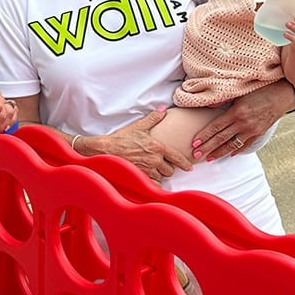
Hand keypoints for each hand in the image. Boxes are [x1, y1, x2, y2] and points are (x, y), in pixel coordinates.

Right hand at [78, 108, 192, 182]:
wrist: (105, 150)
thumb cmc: (120, 139)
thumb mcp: (138, 126)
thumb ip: (153, 118)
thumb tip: (163, 110)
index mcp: (157, 147)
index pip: (177, 157)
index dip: (184, 163)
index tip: (188, 166)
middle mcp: (154, 160)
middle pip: (170, 170)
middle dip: (166, 168)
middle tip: (158, 165)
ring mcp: (148, 170)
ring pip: (161, 178)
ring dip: (158, 175)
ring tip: (150, 170)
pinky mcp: (140, 179)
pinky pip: (153, 185)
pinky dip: (151, 182)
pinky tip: (146, 178)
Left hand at [190, 79, 294, 160]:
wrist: (282, 95)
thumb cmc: (260, 89)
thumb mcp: (239, 92)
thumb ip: (223, 100)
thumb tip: (207, 105)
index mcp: (236, 112)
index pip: (216, 127)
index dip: (204, 136)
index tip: (194, 143)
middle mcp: (243, 124)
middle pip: (221, 138)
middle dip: (207, 148)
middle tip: (195, 155)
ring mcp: (252, 130)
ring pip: (232, 145)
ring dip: (219, 152)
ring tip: (209, 158)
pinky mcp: (259, 133)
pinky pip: (245, 144)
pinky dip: (236, 150)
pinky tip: (229, 154)